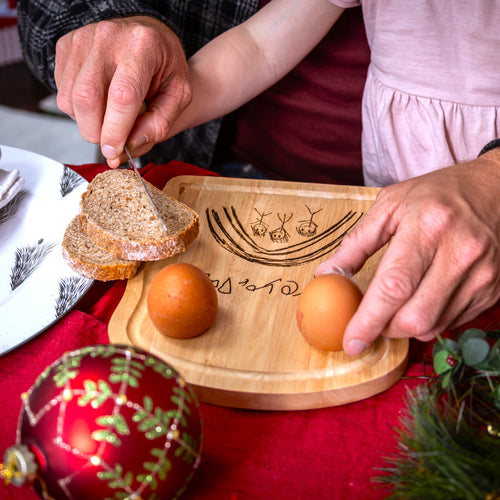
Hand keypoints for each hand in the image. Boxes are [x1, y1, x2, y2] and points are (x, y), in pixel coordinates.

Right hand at [54, 16, 191, 167]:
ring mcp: (82, 38)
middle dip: (96, 132)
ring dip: (87, 123)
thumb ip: (159, 124)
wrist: (150, 39)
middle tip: (112, 141)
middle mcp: (108, 36)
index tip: (114, 152)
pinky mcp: (66, 45)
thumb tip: (129, 147)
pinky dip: (78, 110)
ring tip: (110, 117)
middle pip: (87, 99)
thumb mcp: (178, 96)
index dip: (115, 130)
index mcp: (143, 45)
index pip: (122, 96)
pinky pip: (62, 92)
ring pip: (70, 99)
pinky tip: (99, 102)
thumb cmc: (166, 67)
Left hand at [315, 150, 499, 354]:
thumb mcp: (389, 205)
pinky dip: (428, 320)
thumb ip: (356, 242)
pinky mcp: (491, 290)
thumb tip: (328, 275)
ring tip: (396, 304)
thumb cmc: (436, 194)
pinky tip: (421, 298)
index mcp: (428, 227)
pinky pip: (451, 322)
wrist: (494, 189)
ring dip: (405, 326)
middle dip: (384, 328)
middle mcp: (459, 253)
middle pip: (415, 316)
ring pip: (433, 326)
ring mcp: (481, 275)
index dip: (368, 319)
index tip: (350, 340)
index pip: (394, 286)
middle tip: (370, 320)